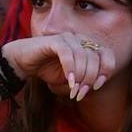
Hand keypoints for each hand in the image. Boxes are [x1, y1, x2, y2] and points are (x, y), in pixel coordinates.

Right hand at [2, 33, 116, 100]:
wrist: (25, 63)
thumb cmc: (48, 71)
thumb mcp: (70, 80)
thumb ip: (83, 82)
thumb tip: (93, 87)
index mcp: (88, 47)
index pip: (107, 54)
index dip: (106, 70)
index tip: (97, 86)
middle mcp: (81, 40)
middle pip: (95, 57)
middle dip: (90, 78)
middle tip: (80, 93)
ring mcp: (68, 38)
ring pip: (83, 55)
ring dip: (80, 76)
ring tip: (73, 90)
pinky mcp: (55, 40)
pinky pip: (67, 53)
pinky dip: (70, 68)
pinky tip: (69, 81)